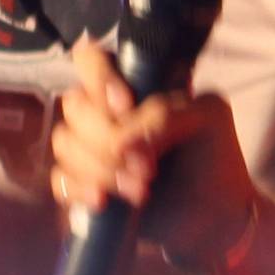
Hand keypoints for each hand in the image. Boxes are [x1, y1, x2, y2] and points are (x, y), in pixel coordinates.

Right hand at [50, 46, 258, 274]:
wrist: (215, 215)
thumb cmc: (214, 157)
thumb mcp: (207, 119)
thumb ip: (165, 115)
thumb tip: (119, 143)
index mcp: (133, 86)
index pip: (91, 60)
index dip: (98, 78)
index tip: (125, 106)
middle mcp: (106, 112)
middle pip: (75, 106)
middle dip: (107, 138)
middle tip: (148, 167)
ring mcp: (91, 148)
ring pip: (65, 143)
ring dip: (101, 168)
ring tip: (141, 191)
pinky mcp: (84, 183)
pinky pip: (59, 180)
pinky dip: (79, 189)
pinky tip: (103, 201)